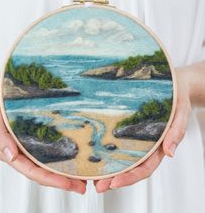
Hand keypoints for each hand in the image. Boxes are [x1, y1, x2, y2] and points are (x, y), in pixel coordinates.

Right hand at [0, 80, 86, 193]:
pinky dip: (65, 157)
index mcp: (11, 152)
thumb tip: (11, 156)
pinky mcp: (40, 137)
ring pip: (50, 164)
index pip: (32, 171)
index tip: (67, 183)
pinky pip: (52, 150)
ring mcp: (33, 146)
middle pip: (44, 172)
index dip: (50, 179)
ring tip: (86, 177)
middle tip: (83, 186)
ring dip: (67, 172)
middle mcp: (24, 152)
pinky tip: (78, 158)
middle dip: (63, 181)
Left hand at [94, 67, 191, 192]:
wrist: (174, 85)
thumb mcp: (180, 113)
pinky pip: (118, 141)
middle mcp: (146, 146)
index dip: (130, 177)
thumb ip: (176, 132)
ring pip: (122, 158)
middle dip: (114, 178)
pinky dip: (108, 150)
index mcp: (159, 146)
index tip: (114, 183)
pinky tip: (96, 152)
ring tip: (91, 175)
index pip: (145, 168)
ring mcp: (136, 138)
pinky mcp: (129, 128)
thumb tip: (169, 153)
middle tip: (97, 185)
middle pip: (130, 167)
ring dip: (108, 168)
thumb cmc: (177, 99)